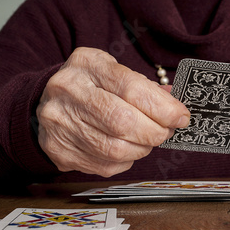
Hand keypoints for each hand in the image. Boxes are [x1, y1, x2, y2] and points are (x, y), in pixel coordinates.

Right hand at [36, 47, 189, 176]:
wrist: (49, 99)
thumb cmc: (92, 85)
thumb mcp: (115, 72)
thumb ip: (146, 88)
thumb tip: (176, 107)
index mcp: (87, 64)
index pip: (132, 89)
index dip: (163, 107)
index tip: (181, 116)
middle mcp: (68, 91)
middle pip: (123, 121)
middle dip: (155, 131)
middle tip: (166, 131)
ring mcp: (59, 122)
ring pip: (115, 149)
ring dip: (142, 148)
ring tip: (147, 139)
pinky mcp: (58, 149)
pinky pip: (105, 165)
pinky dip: (125, 160)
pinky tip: (126, 148)